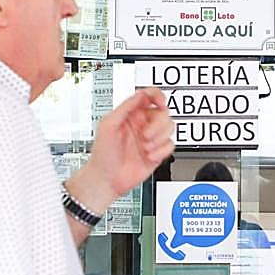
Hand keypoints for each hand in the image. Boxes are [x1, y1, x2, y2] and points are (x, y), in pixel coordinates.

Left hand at [74, 88, 174, 209]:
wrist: (107, 179)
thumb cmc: (103, 154)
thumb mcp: (108, 125)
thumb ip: (126, 107)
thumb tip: (140, 95)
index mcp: (131, 114)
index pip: (149, 96)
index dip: (158, 96)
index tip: (159, 104)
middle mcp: (143, 124)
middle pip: (164, 113)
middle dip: (157, 125)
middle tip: (145, 135)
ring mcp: (151, 138)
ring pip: (170, 127)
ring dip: (158, 138)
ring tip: (145, 147)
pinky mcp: (158, 152)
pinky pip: (171, 145)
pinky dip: (161, 151)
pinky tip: (148, 156)